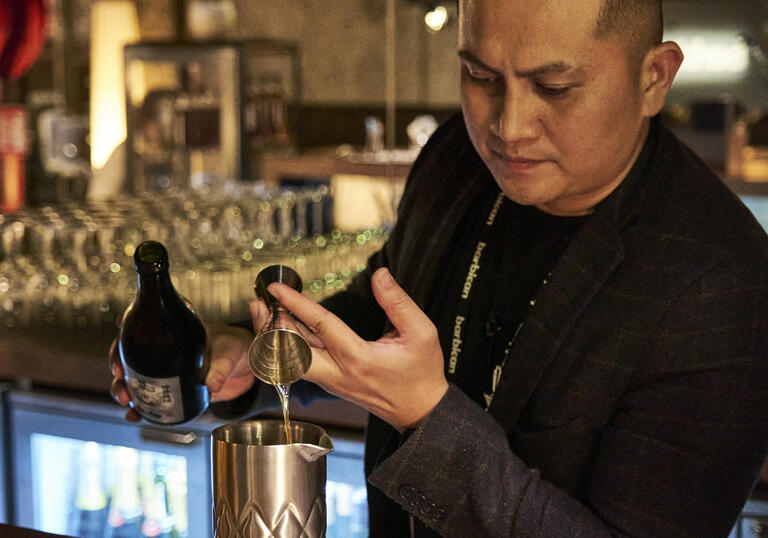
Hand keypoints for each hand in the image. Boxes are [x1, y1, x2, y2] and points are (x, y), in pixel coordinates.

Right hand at [109, 302, 266, 420]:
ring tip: (129, 406)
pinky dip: (144, 408)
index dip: (121, 348)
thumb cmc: (238, 347)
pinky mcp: (177, 390)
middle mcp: (167, 351)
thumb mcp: (231, 352)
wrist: (250, 364)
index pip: (139, 334)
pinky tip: (136, 416)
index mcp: (175, 333)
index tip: (118, 363)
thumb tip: (209, 386)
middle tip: (123, 390)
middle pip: (131, 360)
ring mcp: (170, 371)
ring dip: (127, 392)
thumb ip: (220, 368)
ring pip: (138, 381)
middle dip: (120, 376)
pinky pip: (155, 398)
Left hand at [268, 267, 448, 431]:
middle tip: (257, 302)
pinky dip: (288, 346)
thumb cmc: (422, 373)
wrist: (421, 411)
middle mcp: (339, 373)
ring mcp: (333, 382)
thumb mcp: (421, 332)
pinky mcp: (333, 384)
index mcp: (359, 358)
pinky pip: (303, 364)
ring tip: (262, 311)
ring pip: (293, 359)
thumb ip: (398, 302)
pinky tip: (283, 328)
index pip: (320, 325)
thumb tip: (379, 275)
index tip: (277, 287)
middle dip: (269, 327)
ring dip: (275, 336)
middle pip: (291, 351)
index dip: (296, 303)